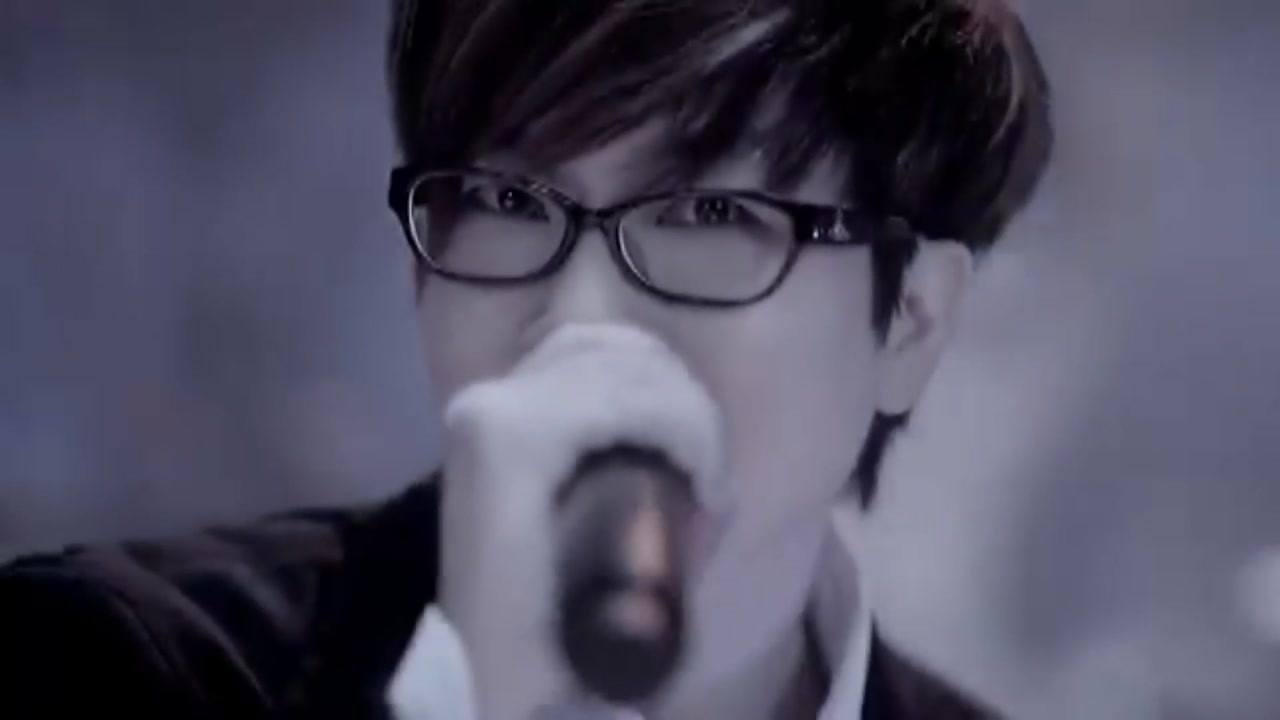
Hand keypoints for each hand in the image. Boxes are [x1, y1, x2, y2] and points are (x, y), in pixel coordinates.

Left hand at [389, 323, 721, 719]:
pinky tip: (651, 415)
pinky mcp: (492, 405)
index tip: (714, 494)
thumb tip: (709, 503)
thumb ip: (660, 552)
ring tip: (688, 454)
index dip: (690, 428)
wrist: (474, 672)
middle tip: (709, 487)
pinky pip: (575, 356)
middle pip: (624, 362)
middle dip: (689, 415)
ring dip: (665, 391)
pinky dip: (628, 373)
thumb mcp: (604, 608)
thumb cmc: (537, 648)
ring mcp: (486, 396)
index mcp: (507, 440)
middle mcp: (489, 401)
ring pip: (603, 346)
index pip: (629, 392)